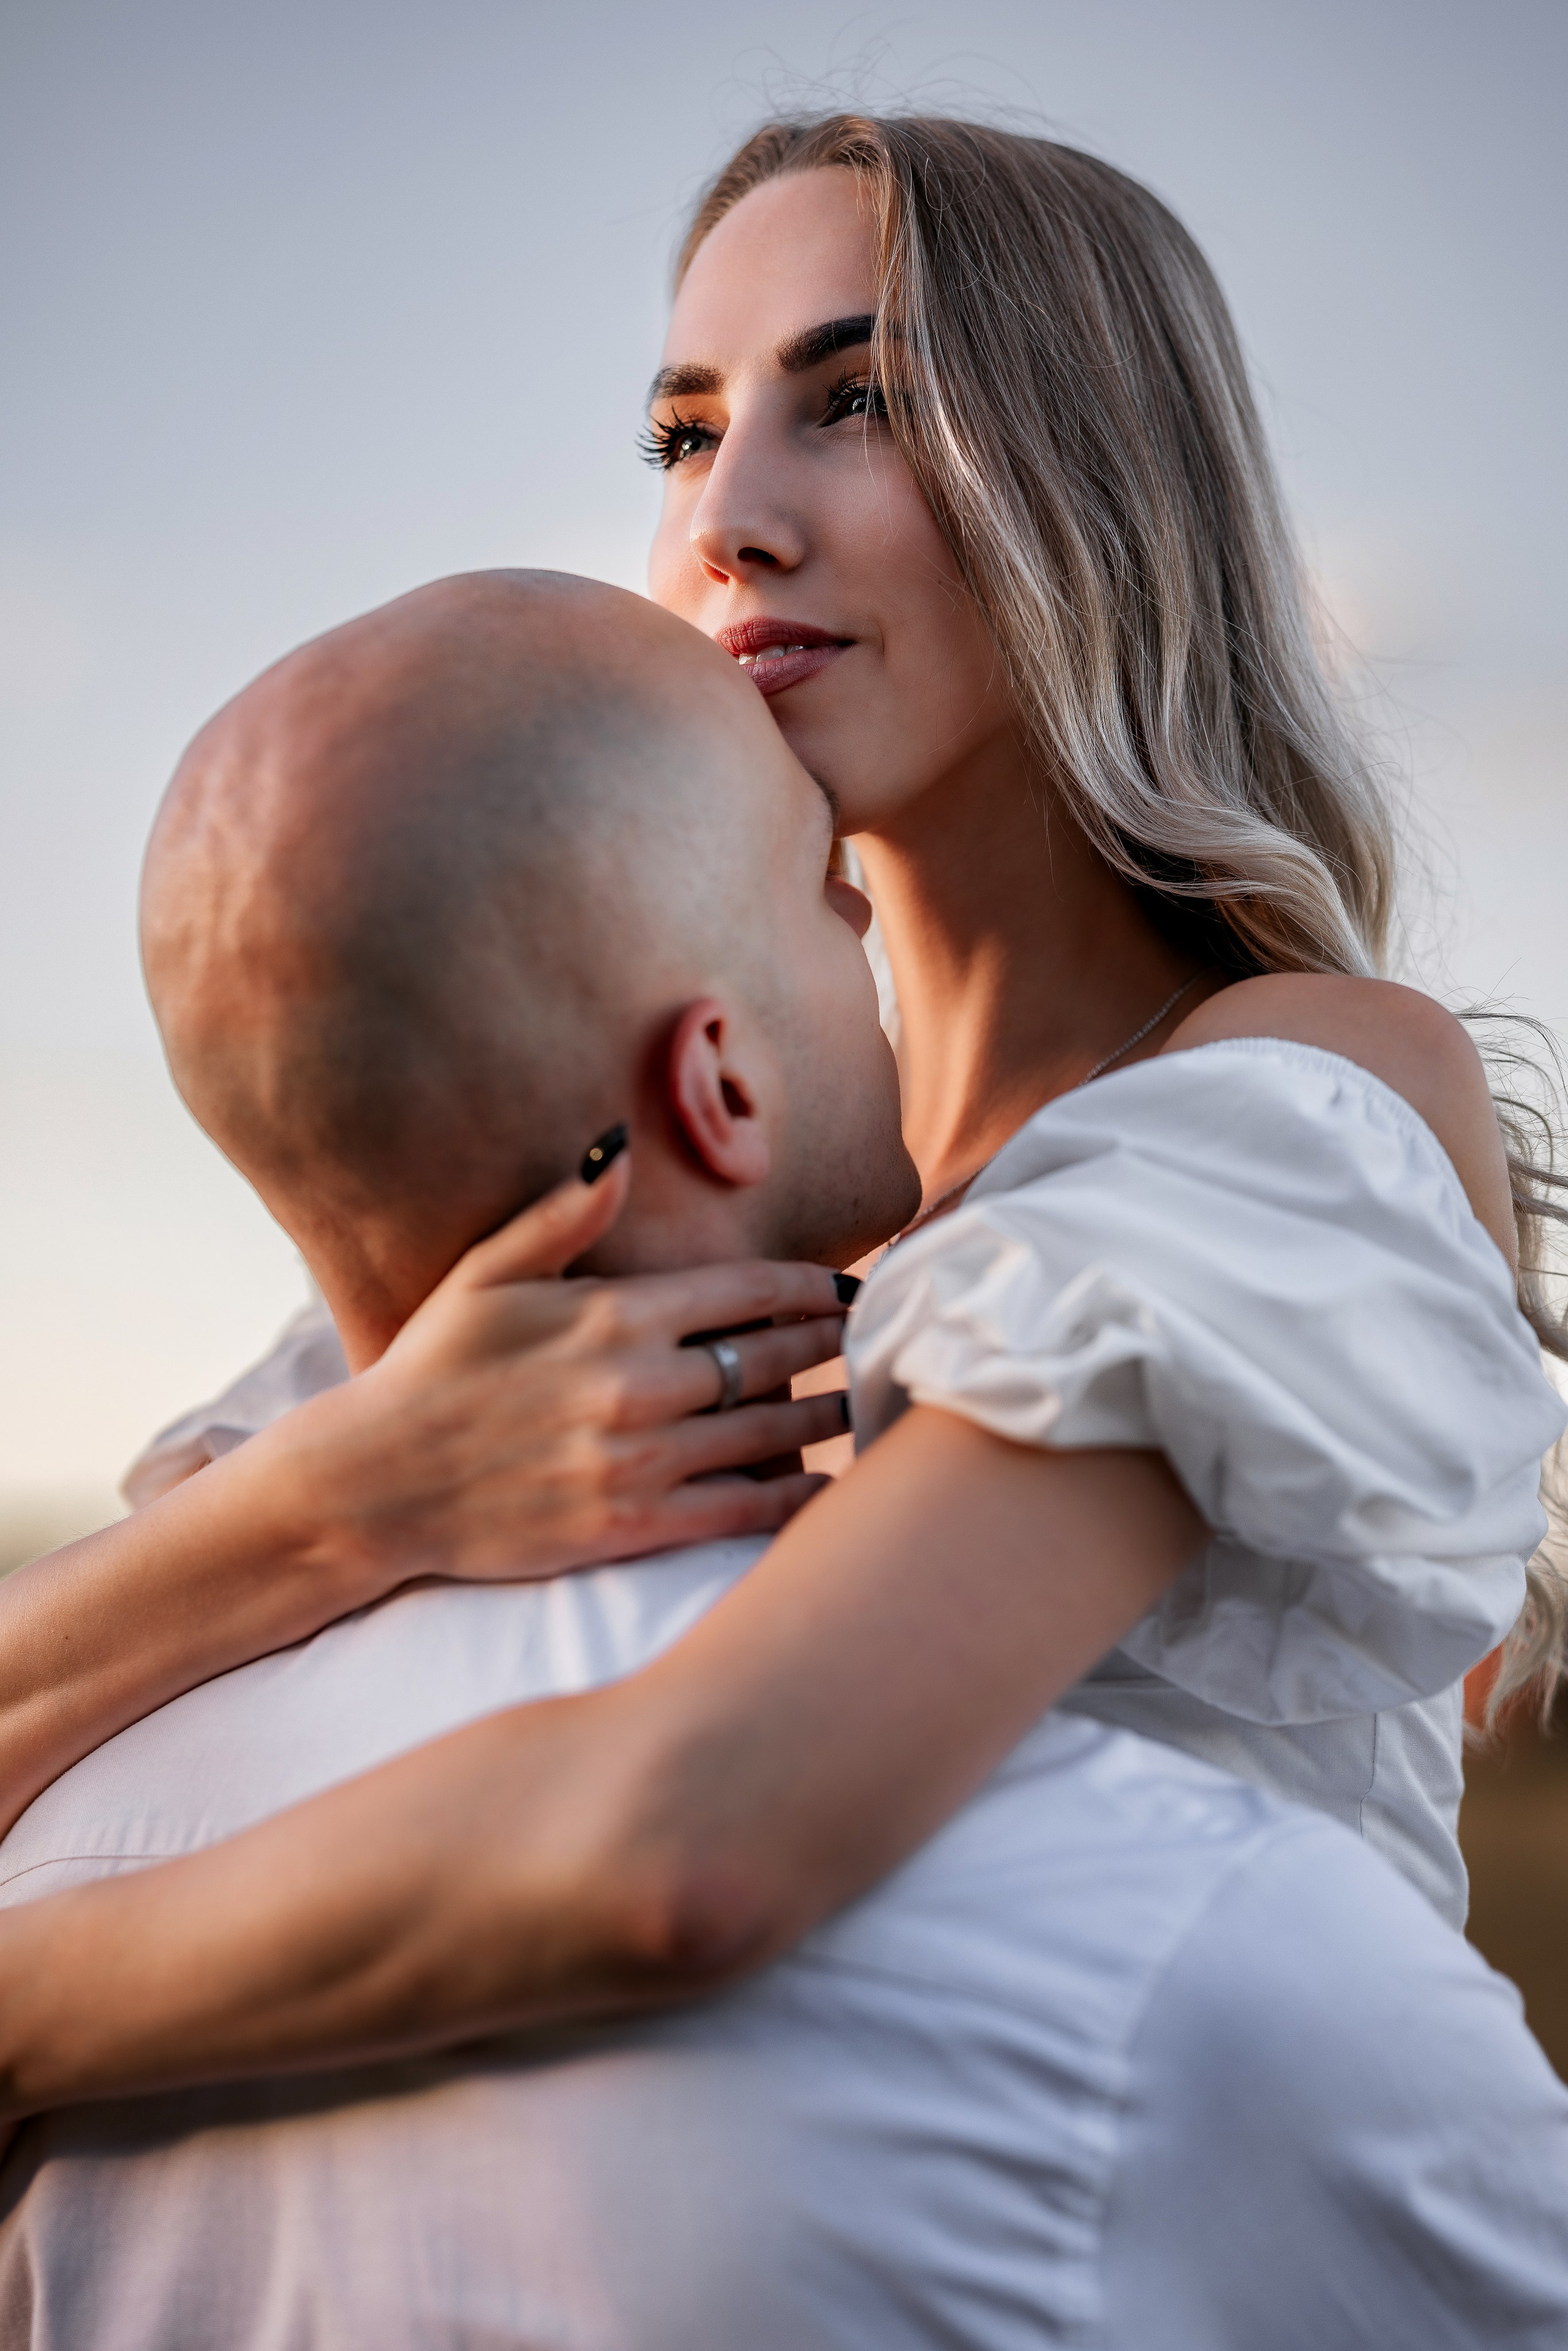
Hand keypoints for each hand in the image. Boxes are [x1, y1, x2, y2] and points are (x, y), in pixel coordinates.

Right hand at [257, 1149, 853, 1591]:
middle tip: (876, 1340)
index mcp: (609, 1314)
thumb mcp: (486, 1274)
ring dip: (828, 1416)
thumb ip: (565, 1214)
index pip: (745, 1289)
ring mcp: (636, 1459)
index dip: (809, 1287)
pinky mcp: (630, 1526)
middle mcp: (634, 1383)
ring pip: (769, 1433)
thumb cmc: (430, 1371)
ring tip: (865, 1403)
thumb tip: (622, 1147)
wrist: (375, 1484)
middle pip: (772, 1357)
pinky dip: (794, 1497)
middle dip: (831, 1346)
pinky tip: (826, 1485)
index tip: (849, 1288)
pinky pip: (741, 1510)